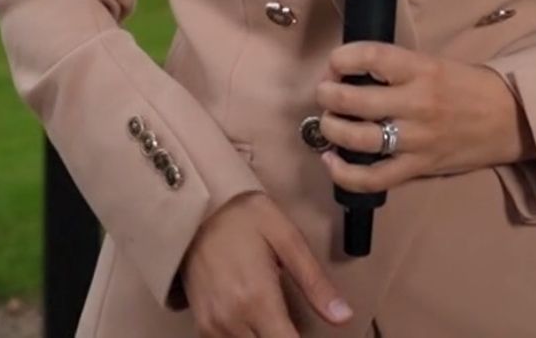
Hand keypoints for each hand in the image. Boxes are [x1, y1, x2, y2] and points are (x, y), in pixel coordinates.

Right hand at [180, 192, 352, 336]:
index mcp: (258, 301)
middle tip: (293, 321)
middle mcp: (233, 321)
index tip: (309, 331)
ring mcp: (213, 326)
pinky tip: (257, 325)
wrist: (192, 209)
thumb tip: (344, 318)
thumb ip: (315, 282)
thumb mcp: (286, 238)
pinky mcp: (202, 325)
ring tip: (278, 323)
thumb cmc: (243, 217)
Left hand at [315, 42, 532, 193]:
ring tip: (327, 122)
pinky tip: (330, 161)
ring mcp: (416, 139)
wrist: (514, 120)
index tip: (335, 64)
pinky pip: (373, 177)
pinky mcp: (419, 167)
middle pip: (353, 100)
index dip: (340, 59)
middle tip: (324, 93)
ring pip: (357, 138)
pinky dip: (344, 173)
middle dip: (327, 95)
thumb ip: (398, 67)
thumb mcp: (436, 63)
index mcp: (421, 68)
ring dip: (331, 129)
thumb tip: (352, 71)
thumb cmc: (472, 87)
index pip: (368, 56)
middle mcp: (416, 102)